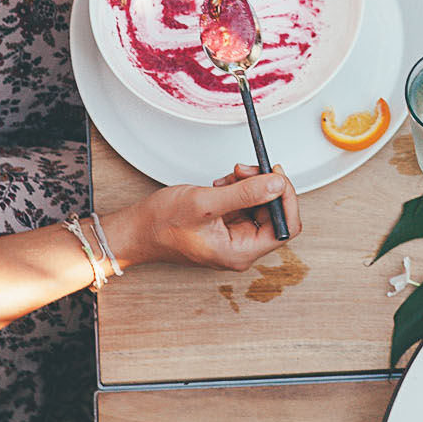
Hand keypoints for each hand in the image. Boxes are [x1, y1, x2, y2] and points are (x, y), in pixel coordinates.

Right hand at [141, 167, 301, 269]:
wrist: (136, 230)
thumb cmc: (161, 225)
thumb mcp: (205, 203)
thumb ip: (245, 194)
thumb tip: (277, 185)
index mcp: (241, 252)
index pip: (285, 227)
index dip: (286, 198)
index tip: (275, 175)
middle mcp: (241, 248)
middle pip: (274, 213)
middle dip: (263, 187)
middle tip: (245, 169)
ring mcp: (233, 237)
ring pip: (259, 205)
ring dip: (248, 186)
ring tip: (226, 179)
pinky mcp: (225, 226)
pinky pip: (244, 204)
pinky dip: (237, 189)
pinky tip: (220, 185)